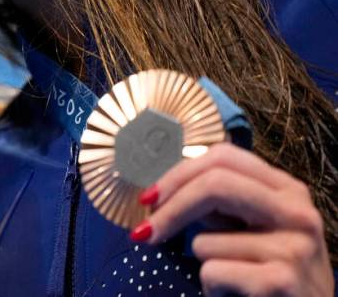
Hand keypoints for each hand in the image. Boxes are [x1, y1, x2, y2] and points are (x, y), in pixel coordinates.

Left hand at [133, 143, 332, 296]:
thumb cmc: (270, 271)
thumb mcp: (253, 226)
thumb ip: (221, 202)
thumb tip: (160, 191)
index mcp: (288, 189)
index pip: (224, 157)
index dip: (178, 173)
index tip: (149, 197)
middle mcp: (297, 212)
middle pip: (214, 184)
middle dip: (169, 208)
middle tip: (143, 232)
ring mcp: (294, 247)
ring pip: (205, 240)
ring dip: (202, 261)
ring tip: (230, 275)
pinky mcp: (282, 281)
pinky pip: (212, 272)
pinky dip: (211, 286)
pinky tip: (234, 293)